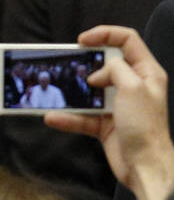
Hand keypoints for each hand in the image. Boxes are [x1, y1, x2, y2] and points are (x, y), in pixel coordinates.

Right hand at [44, 25, 173, 199]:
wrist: (144, 165)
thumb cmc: (145, 126)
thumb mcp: (132, 88)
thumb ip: (114, 70)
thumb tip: (97, 74)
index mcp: (146, 73)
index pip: (127, 41)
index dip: (105, 34)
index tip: (82, 40)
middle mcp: (133, 86)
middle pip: (106, 65)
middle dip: (85, 65)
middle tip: (68, 65)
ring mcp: (118, 106)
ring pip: (91, 93)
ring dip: (73, 94)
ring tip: (56, 92)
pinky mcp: (106, 125)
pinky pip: (83, 117)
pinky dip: (68, 118)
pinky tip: (53, 117)